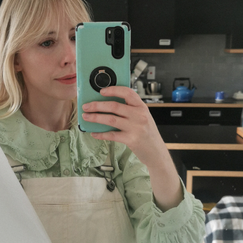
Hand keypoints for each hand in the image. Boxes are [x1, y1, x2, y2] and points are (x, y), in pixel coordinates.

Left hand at [82, 86, 183, 210]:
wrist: (156, 152)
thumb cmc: (148, 134)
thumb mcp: (143, 118)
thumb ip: (130, 110)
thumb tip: (107, 105)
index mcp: (142, 107)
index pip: (127, 92)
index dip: (113, 90)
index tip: (101, 91)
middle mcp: (139, 115)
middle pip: (114, 106)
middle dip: (97, 105)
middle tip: (86, 106)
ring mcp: (135, 127)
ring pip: (110, 119)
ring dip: (95, 117)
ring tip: (86, 117)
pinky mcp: (131, 139)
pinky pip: (112, 135)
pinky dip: (101, 134)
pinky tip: (94, 133)